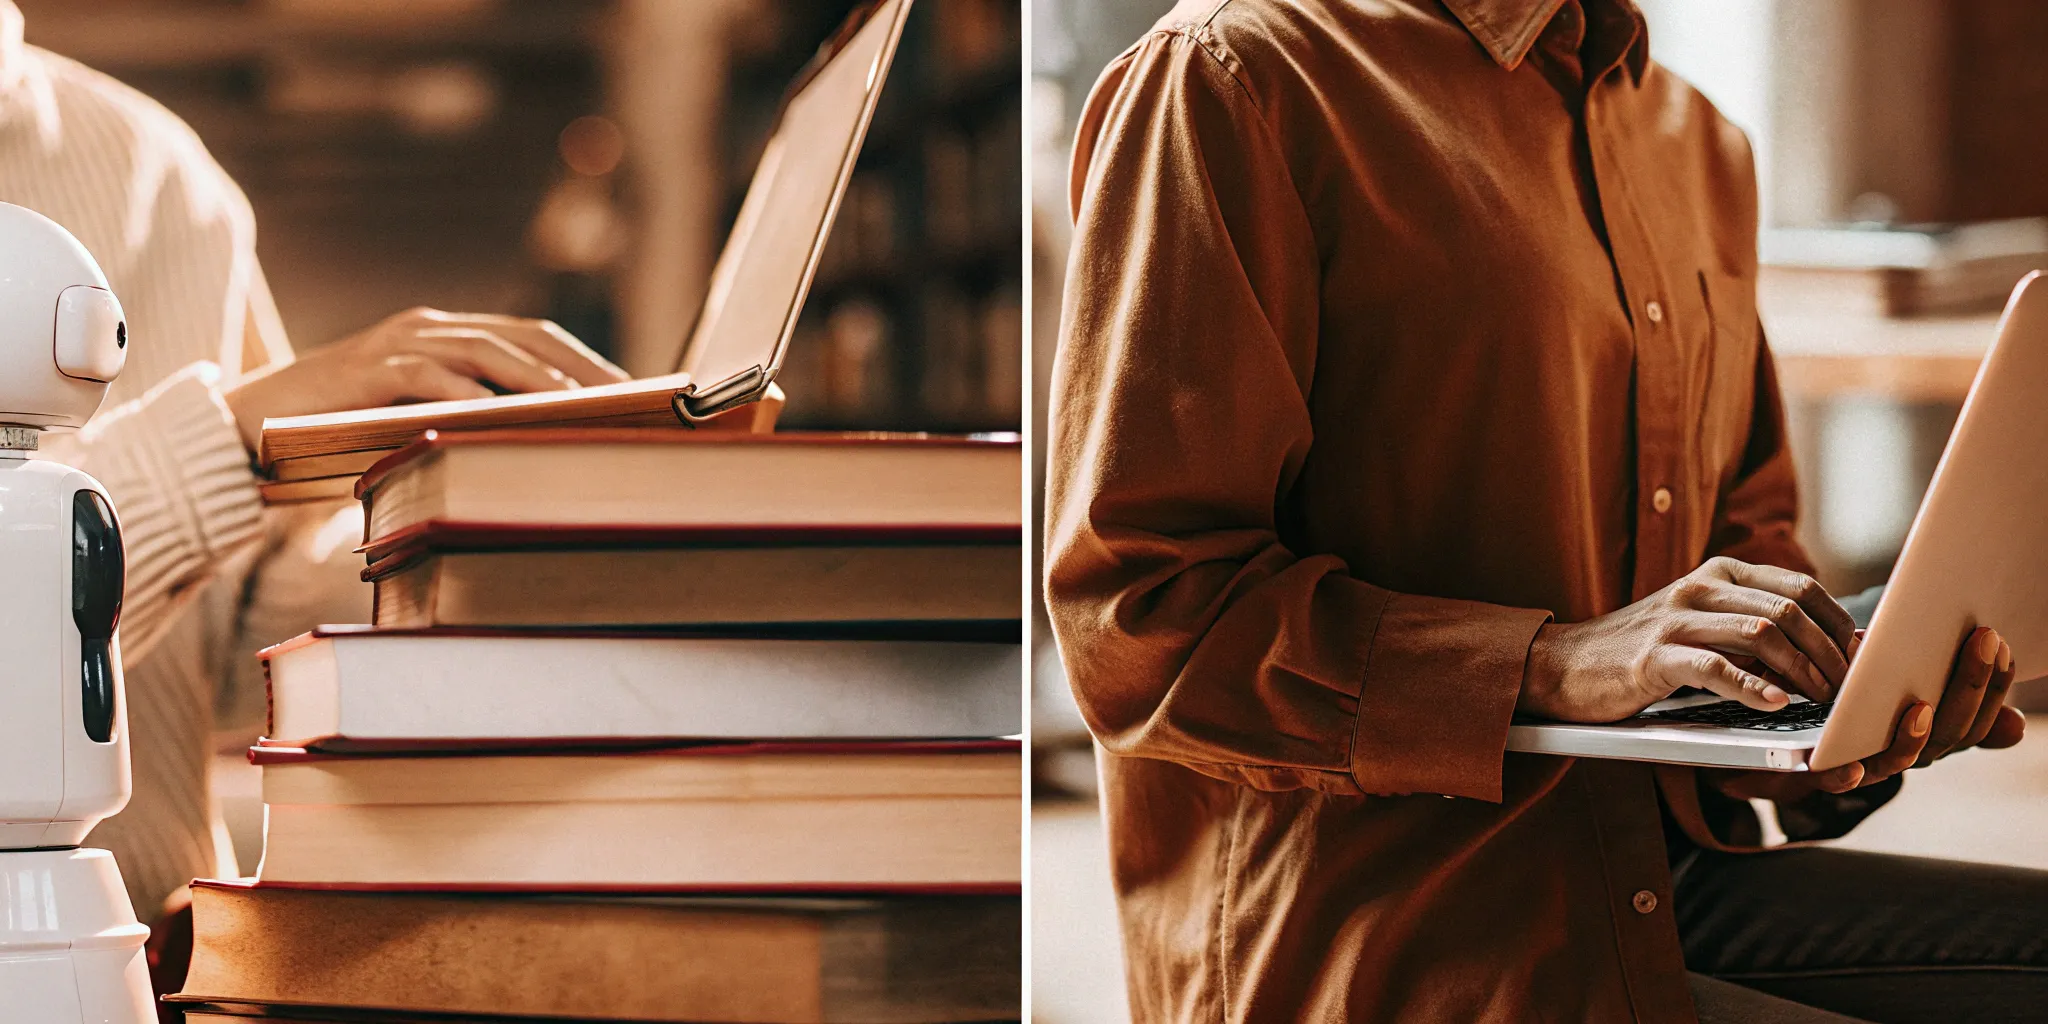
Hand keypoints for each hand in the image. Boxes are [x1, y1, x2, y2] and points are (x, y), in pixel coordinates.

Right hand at [221, 307, 629, 449]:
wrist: (245, 428)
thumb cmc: (338, 432)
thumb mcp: (415, 419)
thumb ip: (466, 418)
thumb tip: (536, 447)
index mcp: (444, 334)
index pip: (531, 336)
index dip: (582, 358)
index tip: (631, 389)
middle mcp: (426, 328)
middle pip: (521, 336)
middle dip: (578, 365)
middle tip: (626, 396)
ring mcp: (396, 344)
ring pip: (484, 352)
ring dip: (537, 379)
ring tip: (581, 404)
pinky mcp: (365, 370)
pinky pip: (426, 378)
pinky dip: (465, 395)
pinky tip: (499, 417)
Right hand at [1519, 556, 1857, 722]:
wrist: (1562, 663)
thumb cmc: (1639, 651)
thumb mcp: (1698, 622)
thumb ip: (1749, 623)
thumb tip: (1822, 647)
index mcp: (1718, 574)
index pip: (1801, 586)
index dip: (1838, 623)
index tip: (1860, 658)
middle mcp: (1700, 588)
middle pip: (1788, 610)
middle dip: (1829, 653)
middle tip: (1849, 690)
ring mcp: (1676, 621)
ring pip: (1762, 635)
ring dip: (1803, 671)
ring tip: (1822, 701)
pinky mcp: (1654, 658)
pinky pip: (1716, 668)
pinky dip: (1754, 688)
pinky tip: (1777, 705)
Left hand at [1707, 626, 2026, 799]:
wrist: (1766, 740)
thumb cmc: (1839, 703)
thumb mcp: (1889, 685)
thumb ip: (1935, 691)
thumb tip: (2016, 725)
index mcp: (1922, 731)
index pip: (1972, 716)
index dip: (1989, 685)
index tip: (1998, 643)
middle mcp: (1899, 753)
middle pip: (1947, 734)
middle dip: (1968, 688)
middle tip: (1980, 643)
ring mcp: (1861, 766)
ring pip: (1898, 761)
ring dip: (1913, 736)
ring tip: (1922, 705)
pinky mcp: (1814, 772)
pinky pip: (1833, 780)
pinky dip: (1845, 774)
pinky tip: (1851, 764)